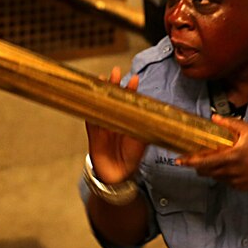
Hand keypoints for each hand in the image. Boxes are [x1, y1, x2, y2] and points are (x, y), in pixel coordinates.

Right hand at [84, 66, 147, 183]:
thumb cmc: (131, 157)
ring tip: (103, 78)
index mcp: (128, 120)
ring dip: (102, 92)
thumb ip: (147, 128)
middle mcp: (116, 119)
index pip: (130, 100)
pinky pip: (91, 118)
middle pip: (114, 98)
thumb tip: (157, 117)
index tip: (135, 78)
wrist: (118, 174)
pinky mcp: (94, 132)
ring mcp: (104, 124)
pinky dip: (90, 108)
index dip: (131, 89)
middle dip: (115, 84)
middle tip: (116, 72)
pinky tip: (90, 97)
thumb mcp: (142, 141)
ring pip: (102, 104)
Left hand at [176, 114, 247, 190]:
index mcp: (231, 157)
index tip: (178, 160)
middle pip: (205, 171)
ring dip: (209, 170)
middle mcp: (230, 172)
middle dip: (197, 166)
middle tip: (192, 159)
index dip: (189, 161)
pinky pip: (226, 181)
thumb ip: (231, 124)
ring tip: (210, 160)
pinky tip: (229, 166)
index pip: (203, 162)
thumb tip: (214, 118)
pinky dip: (222, 174)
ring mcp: (235, 182)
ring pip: (215, 177)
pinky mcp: (240, 187)